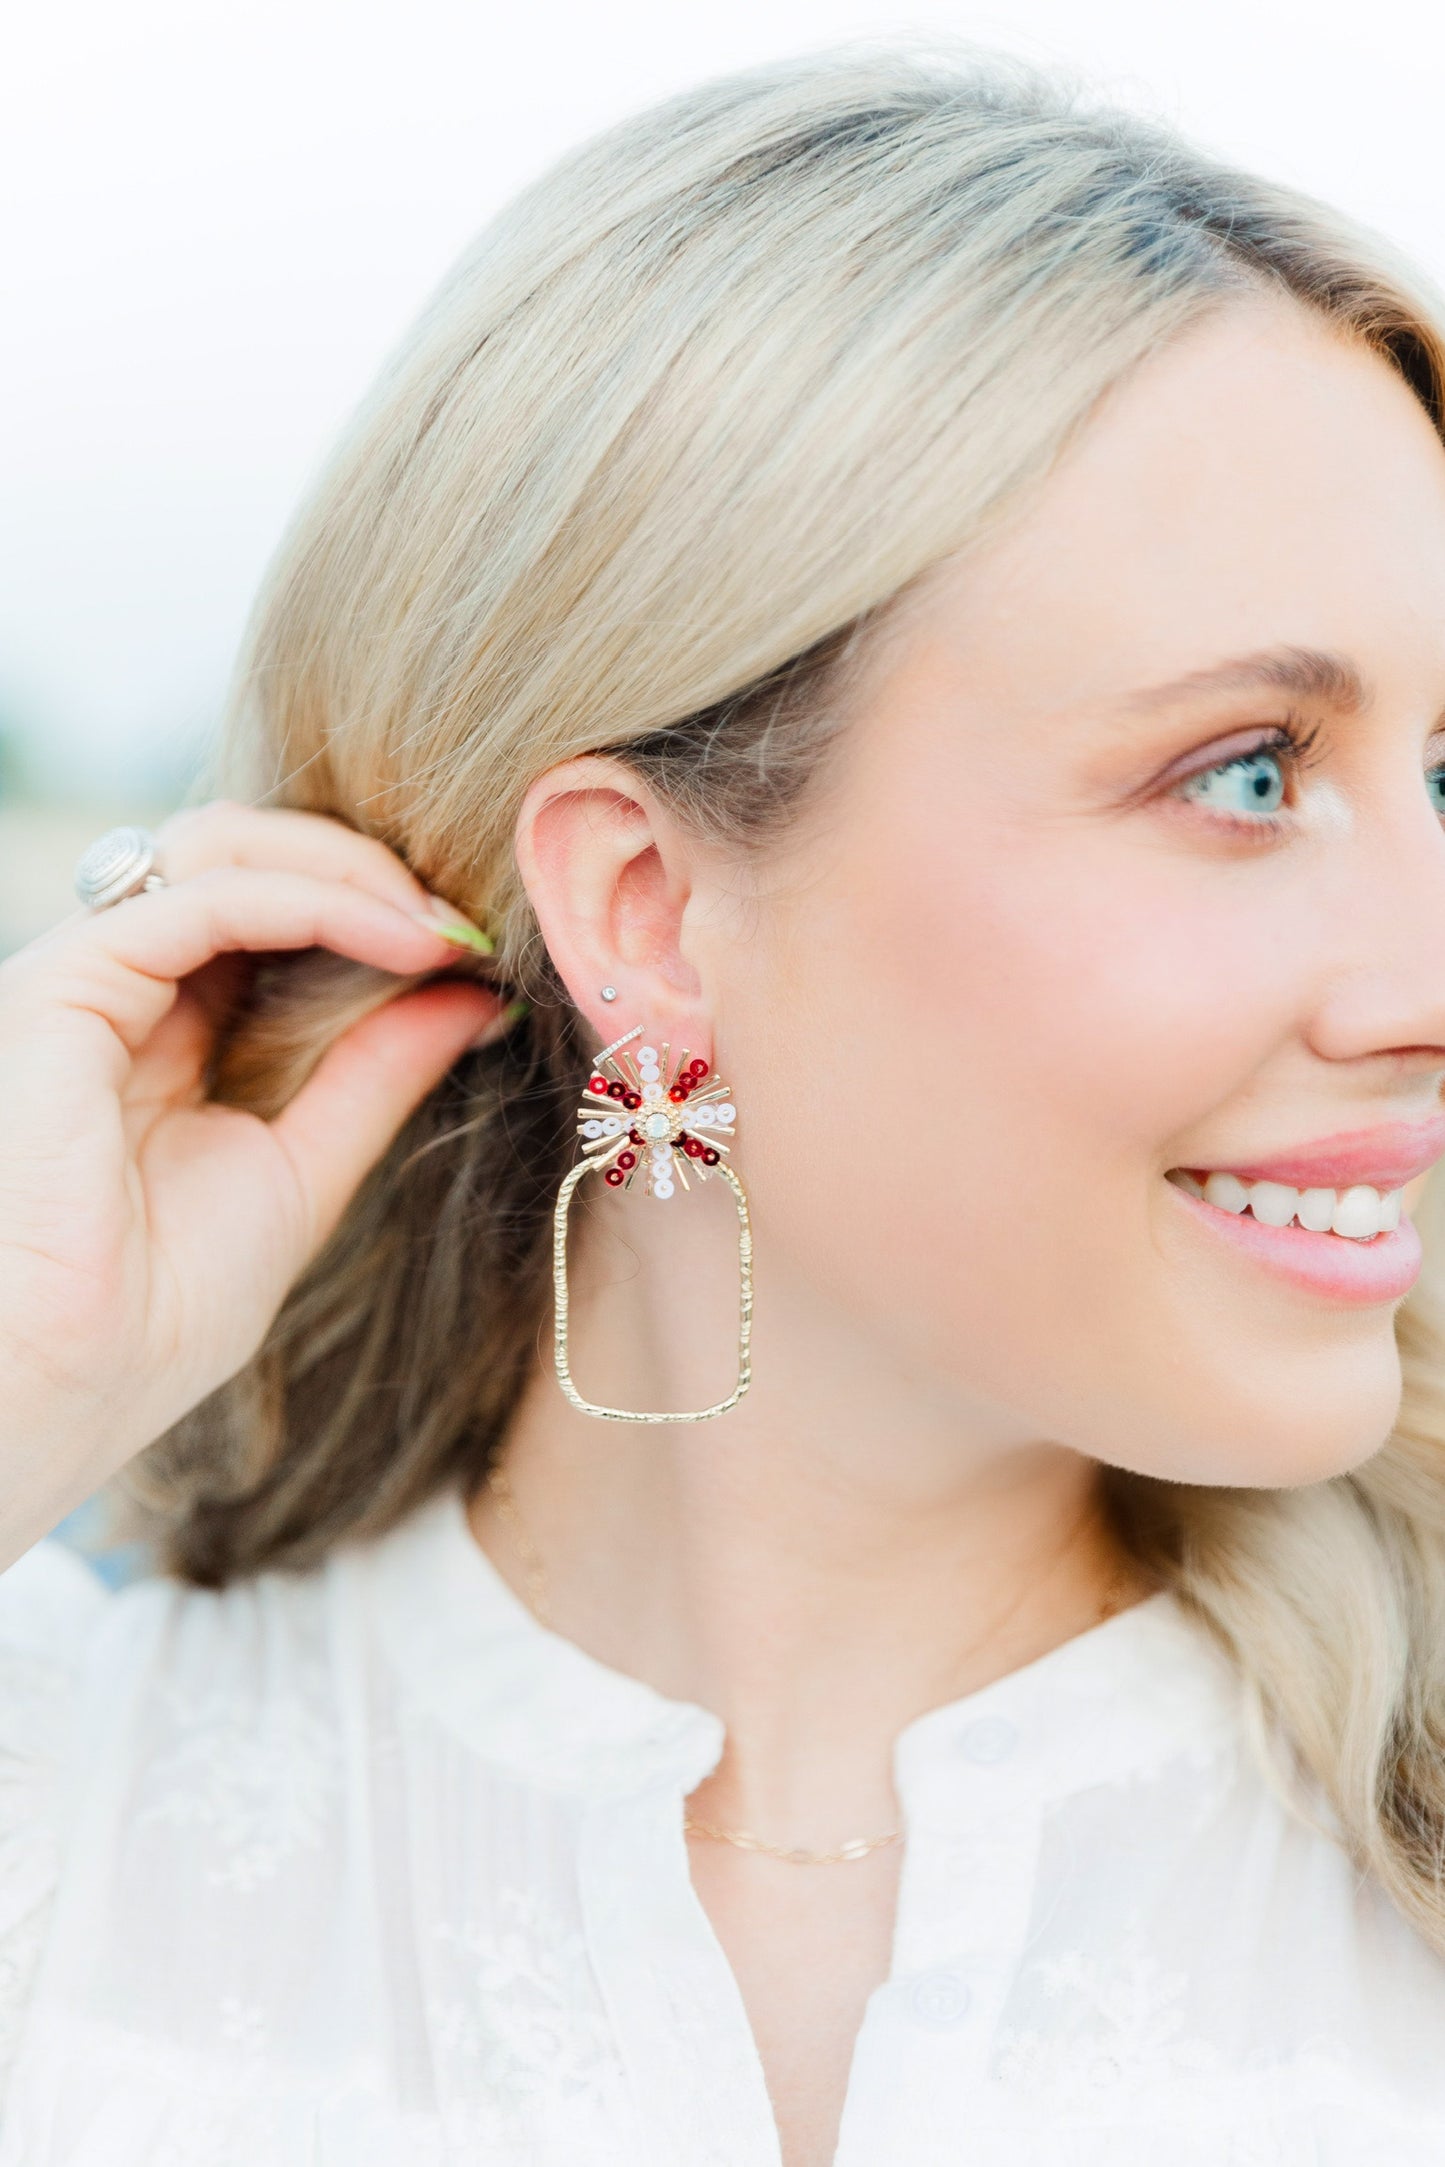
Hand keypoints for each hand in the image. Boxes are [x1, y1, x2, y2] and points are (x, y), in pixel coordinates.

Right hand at [0, 799, 505, 1563]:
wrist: (69, 1385)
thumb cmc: (156, 1315)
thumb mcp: (303, 1171)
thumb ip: (375, 1076)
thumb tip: (471, 997)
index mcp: (159, 1038)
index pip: (267, 918)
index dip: (372, 913)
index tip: (475, 953)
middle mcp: (116, 994)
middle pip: (244, 860)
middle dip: (368, 875)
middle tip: (466, 925)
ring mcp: (85, 981)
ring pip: (221, 849)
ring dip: (351, 870)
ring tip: (440, 925)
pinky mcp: (67, 983)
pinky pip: (206, 894)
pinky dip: (317, 898)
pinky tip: (403, 937)